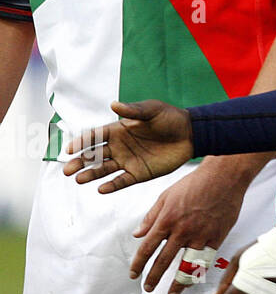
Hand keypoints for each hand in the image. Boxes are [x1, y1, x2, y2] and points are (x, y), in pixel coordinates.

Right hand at [62, 100, 193, 192]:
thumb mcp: (152, 110)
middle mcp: (119, 146)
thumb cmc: (170, 118)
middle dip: (79, 162)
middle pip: (94, 155)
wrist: (191, 134)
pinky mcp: (138, 173)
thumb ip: (133, 110)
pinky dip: (111, 185)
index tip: (69, 149)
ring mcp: (127, 160)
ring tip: (79, 179)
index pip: (94, 137)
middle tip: (67, 169)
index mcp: (118, 130)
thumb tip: (113, 104)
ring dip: (91, 174)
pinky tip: (101, 189)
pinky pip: (122, 181)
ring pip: (104, 169)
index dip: (81, 142)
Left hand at [130, 157, 251, 293]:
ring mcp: (201, 235)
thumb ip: (151, 216)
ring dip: (177, 283)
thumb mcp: (166, 195)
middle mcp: (181, 231)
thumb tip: (137, 234)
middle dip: (153, 278)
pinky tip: (194, 278)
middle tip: (148, 288)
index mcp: (166, 220)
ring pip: (186, 265)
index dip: (138, 264)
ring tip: (171, 293)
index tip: (133, 274)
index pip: (147, 248)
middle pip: (163, 261)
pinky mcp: (217, 236)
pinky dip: (199, 271)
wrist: (224, 176)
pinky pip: (206, 259)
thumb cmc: (195, 182)